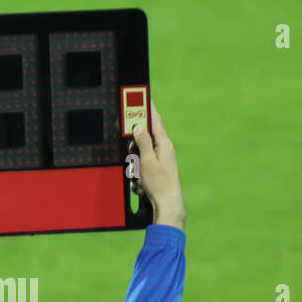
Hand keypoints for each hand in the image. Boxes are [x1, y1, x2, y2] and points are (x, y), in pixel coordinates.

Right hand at [130, 102, 184, 230]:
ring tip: (140, 177)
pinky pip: (142, 168)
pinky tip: (142, 185)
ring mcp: (161, 160)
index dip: (147, 108)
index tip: (143, 97)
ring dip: (135, 165)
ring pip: (140, 155)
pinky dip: (138, 175)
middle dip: (134, 149)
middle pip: (143, 139)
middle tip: (133, 159)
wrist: (168, 205)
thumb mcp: (147, 160)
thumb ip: (142, 141)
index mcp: (164, 144)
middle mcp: (164, 150)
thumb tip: (138, 126)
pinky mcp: (157, 171)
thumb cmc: (159, 184)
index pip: (155, 120)